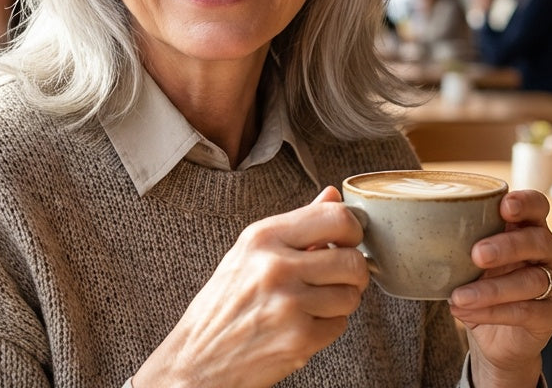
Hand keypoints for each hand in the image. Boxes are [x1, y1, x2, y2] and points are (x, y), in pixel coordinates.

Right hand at [132, 186, 368, 387]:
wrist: (199, 357)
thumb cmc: (226, 301)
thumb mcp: (252, 251)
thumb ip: (297, 224)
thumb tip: (332, 195)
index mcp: (264, 236)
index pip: (334, 217)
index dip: (352, 229)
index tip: (348, 239)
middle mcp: (276, 266)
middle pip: (352, 259)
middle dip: (352, 271)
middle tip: (336, 276)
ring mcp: (289, 303)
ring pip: (351, 294)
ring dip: (340, 300)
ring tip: (314, 301)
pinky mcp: (299, 339)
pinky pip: (340, 325)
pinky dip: (328, 326)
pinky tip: (303, 323)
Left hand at [448, 190, 551, 386]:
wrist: (493, 334)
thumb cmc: (474, 280)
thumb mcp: (459, 254)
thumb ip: (440, 234)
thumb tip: (380, 222)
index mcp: (525, 226)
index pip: (537, 204)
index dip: (525, 203)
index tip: (503, 207)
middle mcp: (547, 251)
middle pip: (538, 241)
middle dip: (506, 246)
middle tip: (475, 254)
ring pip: (533, 281)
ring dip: (492, 288)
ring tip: (457, 296)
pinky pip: (528, 311)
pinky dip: (493, 312)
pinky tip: (464, 312)